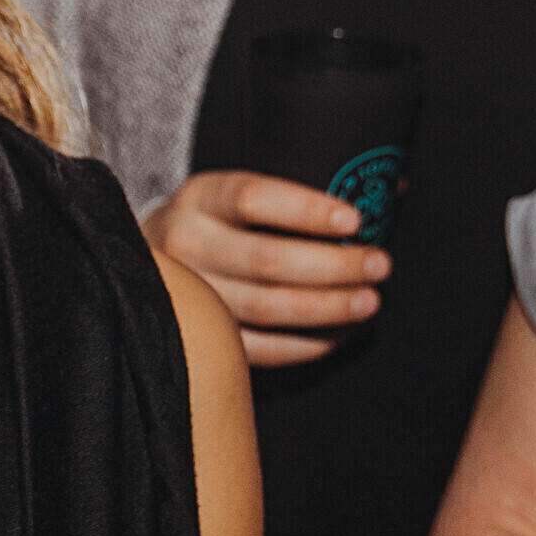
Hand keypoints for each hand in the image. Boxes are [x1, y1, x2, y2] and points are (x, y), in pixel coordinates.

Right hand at [141, 172, 389, 367]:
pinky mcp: (198, 336)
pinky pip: (259, 348)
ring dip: (328, 308)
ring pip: (267, 308)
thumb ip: (299, 192)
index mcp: (201, 198)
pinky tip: (339, 334)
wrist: (144, 259)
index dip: (308, 210)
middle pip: (267, 260)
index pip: (254, 198)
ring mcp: (189, 294)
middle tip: (379, 265)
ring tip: (369, 301)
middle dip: (334, 266)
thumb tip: (391, 187)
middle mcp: (186, 244)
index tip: (355, 219)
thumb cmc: (216, 223)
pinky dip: (306, 345)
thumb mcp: (235, 193)